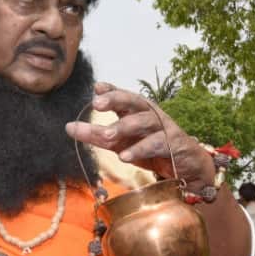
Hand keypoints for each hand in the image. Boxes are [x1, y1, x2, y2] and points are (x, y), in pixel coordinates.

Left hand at [65, 83, 216, 188]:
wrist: (185, 168)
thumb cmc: (150, 150)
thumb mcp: (120, 143)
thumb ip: (97, 135)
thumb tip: (69, 127)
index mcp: (137, 112)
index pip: (123, 96)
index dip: (111, 90)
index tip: (97, 87)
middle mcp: (151, 115)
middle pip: (134, 101)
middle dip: (116, 99)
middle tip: (97, 103)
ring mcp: (163, 128)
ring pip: (145, 121)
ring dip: (125, 126)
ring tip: (107, 134)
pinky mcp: (173, 144)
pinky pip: (155, 144)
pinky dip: (139, 149)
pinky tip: (124, 156)